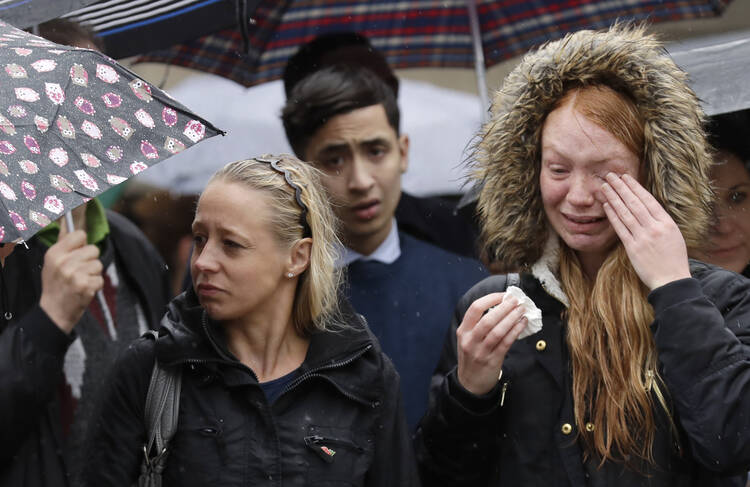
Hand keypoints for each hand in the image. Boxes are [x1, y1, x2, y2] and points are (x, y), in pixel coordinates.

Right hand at [39, 230, 103, 332]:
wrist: (54, 312)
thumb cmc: (56, 285)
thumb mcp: (52, 263)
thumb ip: (65, 246)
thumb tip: (74, 223)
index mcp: (54, 253)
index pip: (79, 235)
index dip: (82, 243)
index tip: (78, 251)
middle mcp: (63, 262)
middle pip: (93, 249)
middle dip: (90, 260)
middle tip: (79, 271)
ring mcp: (74, 275)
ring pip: (98, 264)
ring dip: (93, 274)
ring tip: (81, 281)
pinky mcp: (85, 286)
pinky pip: (101, 279)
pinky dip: (95, 285)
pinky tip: (84, 290)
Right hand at [456, 293, 527, 394]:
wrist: (469, 384)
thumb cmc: (472, 357)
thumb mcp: (467, 339)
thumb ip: (478, 325)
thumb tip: (501, 307)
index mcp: (463, 331)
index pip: (475, 309)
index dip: (491, 299)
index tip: (503, 295)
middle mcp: (470, 340)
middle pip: (488, 319)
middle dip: (504, 307)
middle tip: (516, 300)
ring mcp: (480, 351)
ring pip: (497, 331)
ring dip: (512, 318)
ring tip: (522, 310)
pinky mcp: (492, 361)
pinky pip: (506, 343)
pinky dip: (515, 331)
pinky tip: (522, 324)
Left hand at [600, 173, 690, 289]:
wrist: (671, 280)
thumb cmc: (673, 258)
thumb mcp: (673, 235)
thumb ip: (660, 221)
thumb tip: (647, 208)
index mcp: (666, 223)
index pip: (647, 200)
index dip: (634, 187)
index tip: (625, 177)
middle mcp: (654, 228)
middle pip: (634, 203)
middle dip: (621, 187)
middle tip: (610, 175)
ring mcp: (643, 238)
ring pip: (625, 213)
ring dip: (613, 198)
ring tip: (604, 186)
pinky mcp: (633, 248)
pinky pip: (620, 228)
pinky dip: (613, 215)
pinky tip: (606, 205)